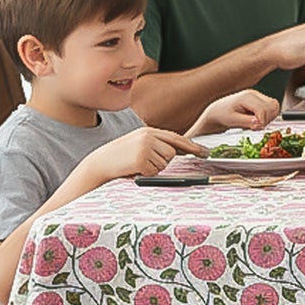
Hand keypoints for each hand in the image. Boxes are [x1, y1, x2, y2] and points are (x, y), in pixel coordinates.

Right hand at [77, 126, 206, 186]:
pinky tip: (134, 169)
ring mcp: (145, 147)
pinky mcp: (141, 159)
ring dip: (153, 168)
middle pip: (171, 153)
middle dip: (162, 161)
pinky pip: (154, 171)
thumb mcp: (138, 144)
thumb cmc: (120, 157)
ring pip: (164, 163)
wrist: (100, 163)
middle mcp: (148, 136)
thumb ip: (156, 144)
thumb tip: (178, 151)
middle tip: (143, 162)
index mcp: (148, 130)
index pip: (175, 138)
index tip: (204, 152)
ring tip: (137, 165)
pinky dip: (146, 174)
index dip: (191, 146)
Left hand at [192, 89, 280, 136]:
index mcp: (247, 97)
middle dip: (266, 120)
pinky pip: (272, 108)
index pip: (263, 109)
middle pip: (272, 107)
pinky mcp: (260, 100)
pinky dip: (269, 116)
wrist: (218, 111)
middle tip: (255, 126)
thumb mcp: (232, 120)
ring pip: (274, 106)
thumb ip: (246, 121)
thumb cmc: (222, 114)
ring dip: (269, 118)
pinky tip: (258, 119)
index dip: (262, 121)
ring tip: (256, 122)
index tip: (255, 128)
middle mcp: (254, 94)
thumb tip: (259, 123)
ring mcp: (258, 96)